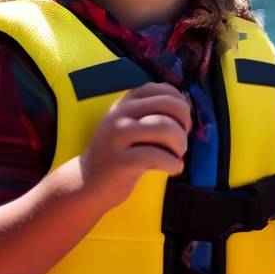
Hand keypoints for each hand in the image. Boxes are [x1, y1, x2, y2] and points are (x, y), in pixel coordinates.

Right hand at [81, 83, 191, 206]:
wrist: (88, 182)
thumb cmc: (121, 153)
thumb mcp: (131, 123)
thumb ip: (154, 112)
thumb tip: (186, 109)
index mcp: (126, 101)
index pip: (166, 91)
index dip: (182, 108)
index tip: (180, 126)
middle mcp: (120, 113)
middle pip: (170, 106)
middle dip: (184, 126)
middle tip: (180, 144)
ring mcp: (117, 136)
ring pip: (166, 128)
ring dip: (181, 145)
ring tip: (176, 157)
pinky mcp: (120, 161)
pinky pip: (159, 156)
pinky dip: (174, 164)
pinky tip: (172, 170)